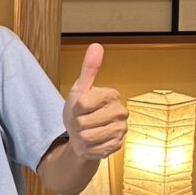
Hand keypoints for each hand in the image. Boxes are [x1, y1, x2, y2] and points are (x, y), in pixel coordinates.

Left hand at [62, 43, 127, 159]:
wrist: (81, 136)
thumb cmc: (79, 111)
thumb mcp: (80, 90)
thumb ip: (89, 69)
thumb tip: (96, 45)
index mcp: (112, 94)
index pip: (82, 104)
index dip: (74, 109)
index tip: (79, 108)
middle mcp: (121, 111)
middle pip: (84, 122)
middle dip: (77, 124)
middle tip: (82, 122)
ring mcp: (121, 129)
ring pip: (88, 136)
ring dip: (81, 137)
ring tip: (86, 131)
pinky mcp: (118, 145)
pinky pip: (94, 149)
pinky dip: (88, 147)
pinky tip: (93, 142)